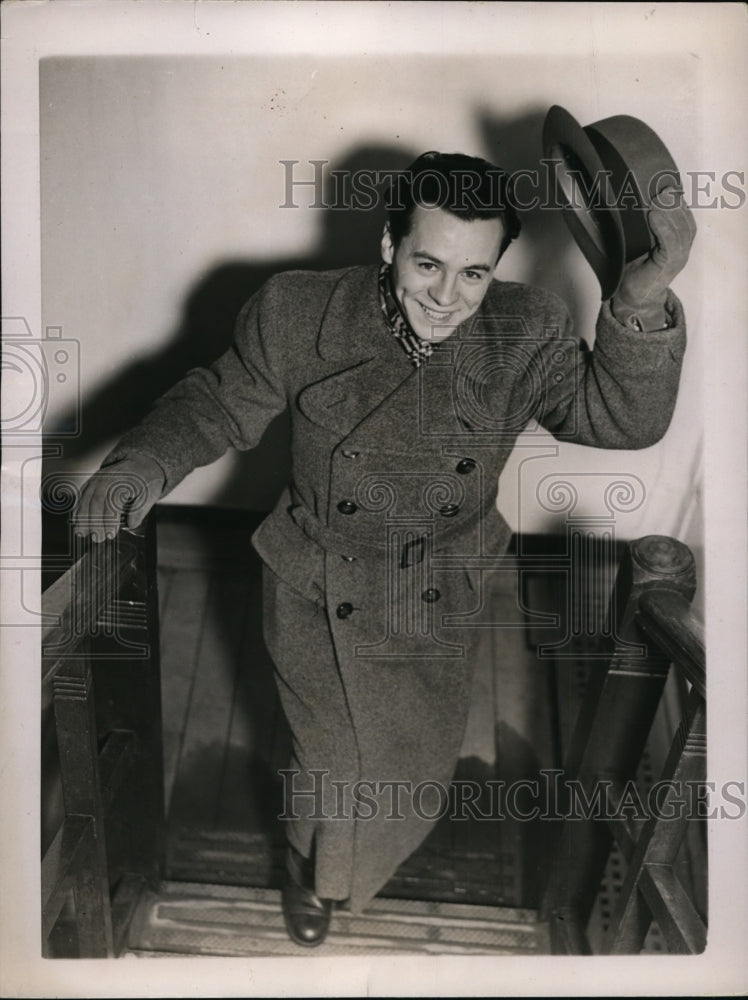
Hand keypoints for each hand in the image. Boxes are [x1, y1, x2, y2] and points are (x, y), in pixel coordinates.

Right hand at [72, 454, 165, 541]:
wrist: (140, 463)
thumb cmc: (146, 480)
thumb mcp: (151, 493)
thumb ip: (141, 509)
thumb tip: (132, 524)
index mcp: (122, 480)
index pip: (113, 502)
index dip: (110, 520)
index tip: (110, 535)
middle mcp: (106, 478)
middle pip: (96, 502)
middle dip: (94, 522)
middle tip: (97, 539)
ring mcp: (97, 479)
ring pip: (85, 499)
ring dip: (82, 518)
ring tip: (82, 534)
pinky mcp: (91, 482)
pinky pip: (81, 495)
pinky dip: (78, 509)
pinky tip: (77, 521)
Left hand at [612, 186, 696, 328]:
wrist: (629, 298)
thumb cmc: (633, 271)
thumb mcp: (639, 245)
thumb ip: (644, 228)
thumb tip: (634, 202)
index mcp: (677, 244)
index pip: (685, 219)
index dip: (678, 203)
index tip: (668, 187)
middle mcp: (681, 251)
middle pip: (685, 222)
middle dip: (674, 204)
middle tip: (662, 190)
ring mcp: (676, 259)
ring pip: (680, 231)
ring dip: (669, 213)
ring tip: (659, 200)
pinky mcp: (667, 266)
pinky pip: (670, 244)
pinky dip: (663, 228)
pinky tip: (654, 216)